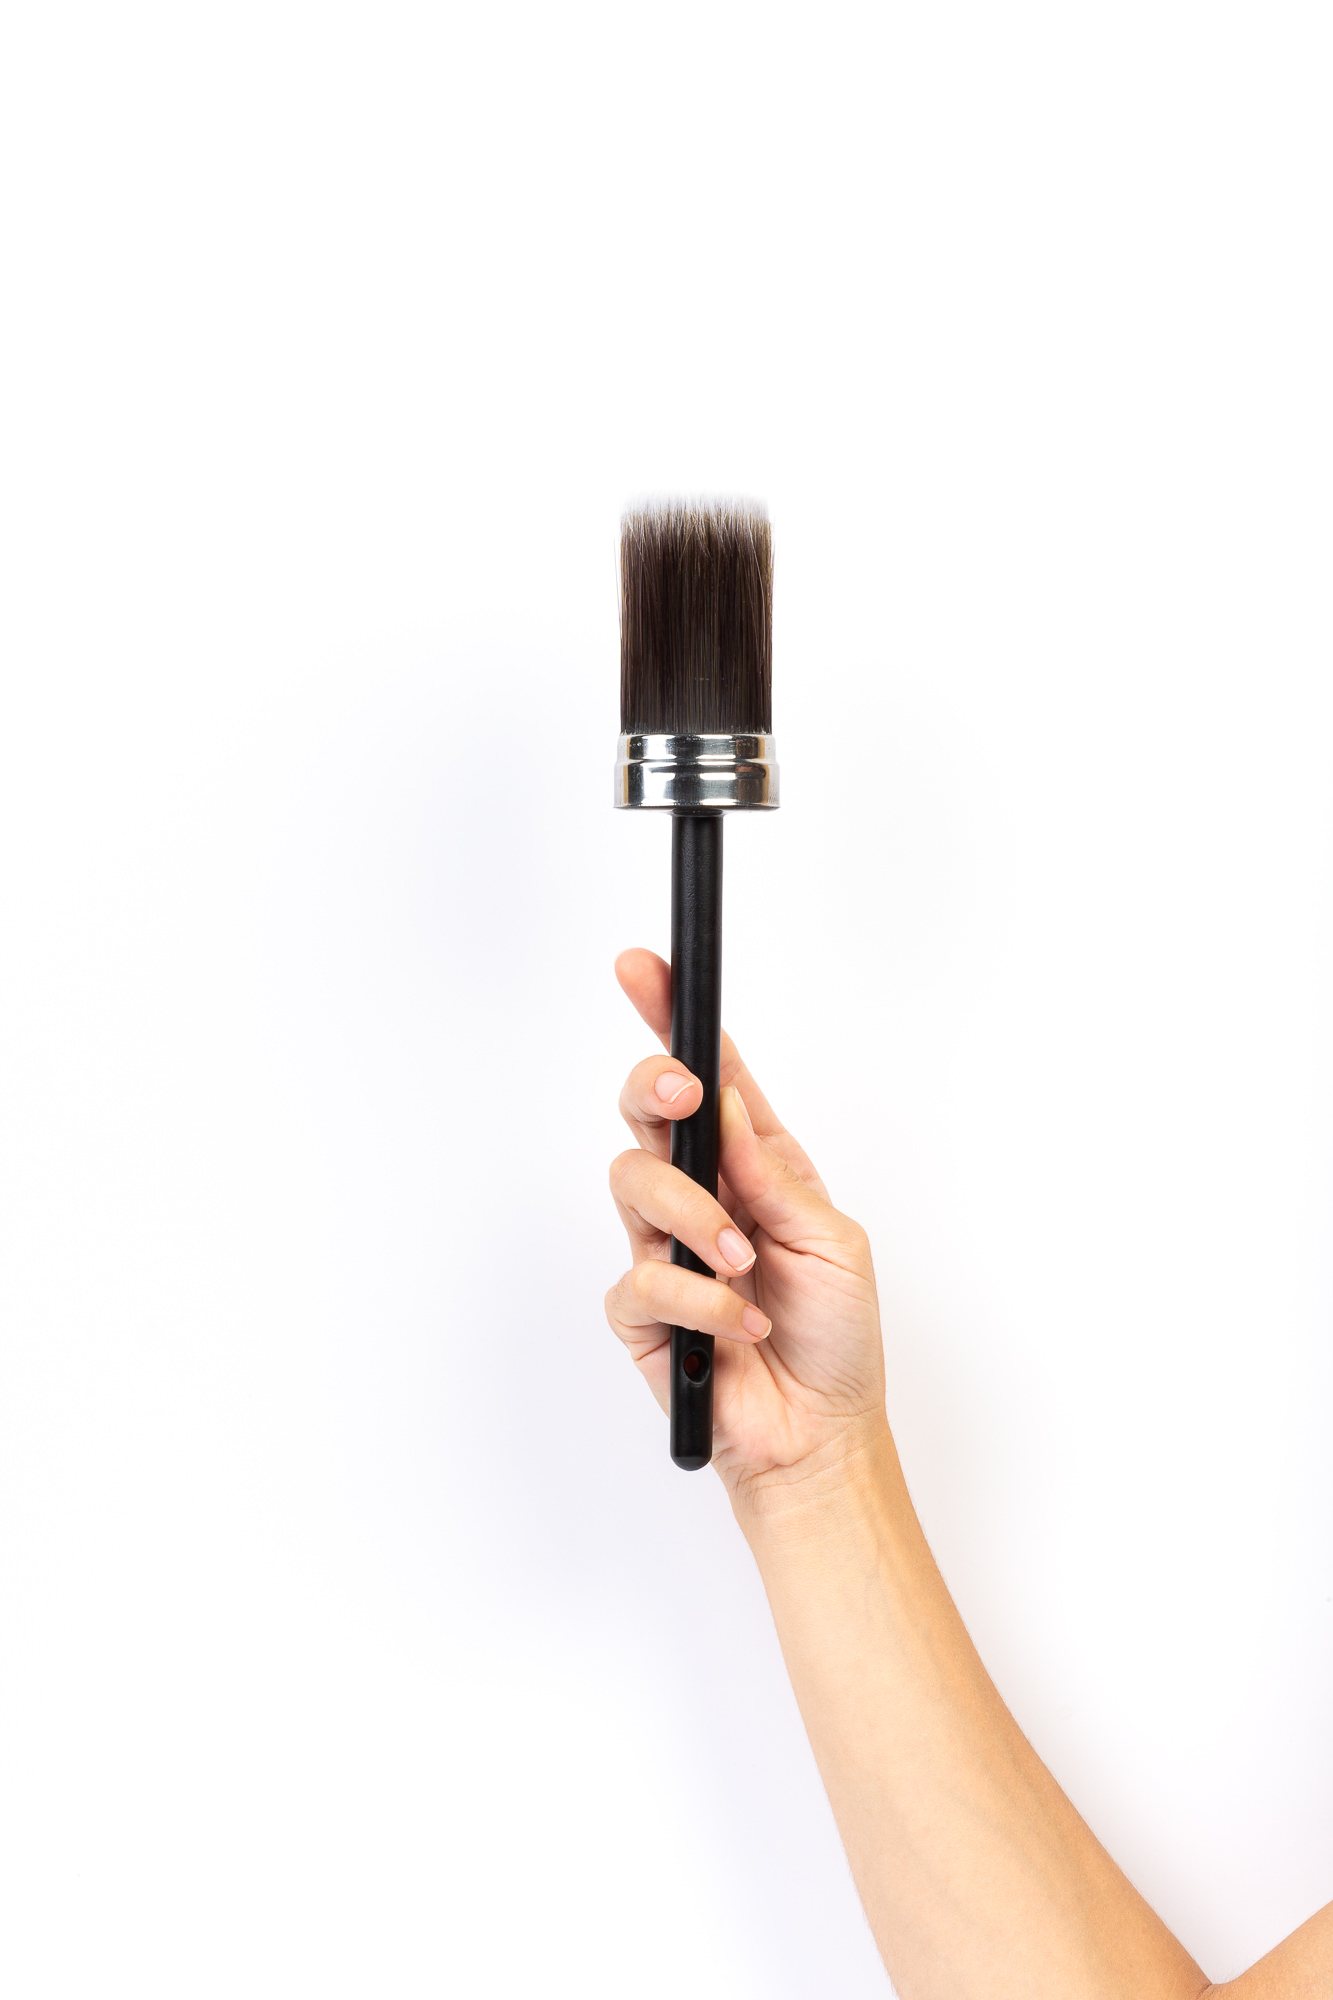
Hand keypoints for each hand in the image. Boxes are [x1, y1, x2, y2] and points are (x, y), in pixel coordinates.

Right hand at [606, 948, 888, 1515]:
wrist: (821, 1434)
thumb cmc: (838, 1338)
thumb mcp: (834, 1242)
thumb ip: (774, 1175)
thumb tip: (725, 1109)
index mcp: (754, 1164)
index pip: (706, 1077)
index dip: (670, 1018)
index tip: (644, 970)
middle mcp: (702, 1195)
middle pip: (646, 1109)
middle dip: (653, 1088)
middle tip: (683, 1097)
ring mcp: (664, 1249)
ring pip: (632, 1181)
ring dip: (694, 1215)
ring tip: (742, 1258)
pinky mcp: (642, 1311)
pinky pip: (640, 1278)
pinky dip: (698, 1299)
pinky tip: (739, 1320)